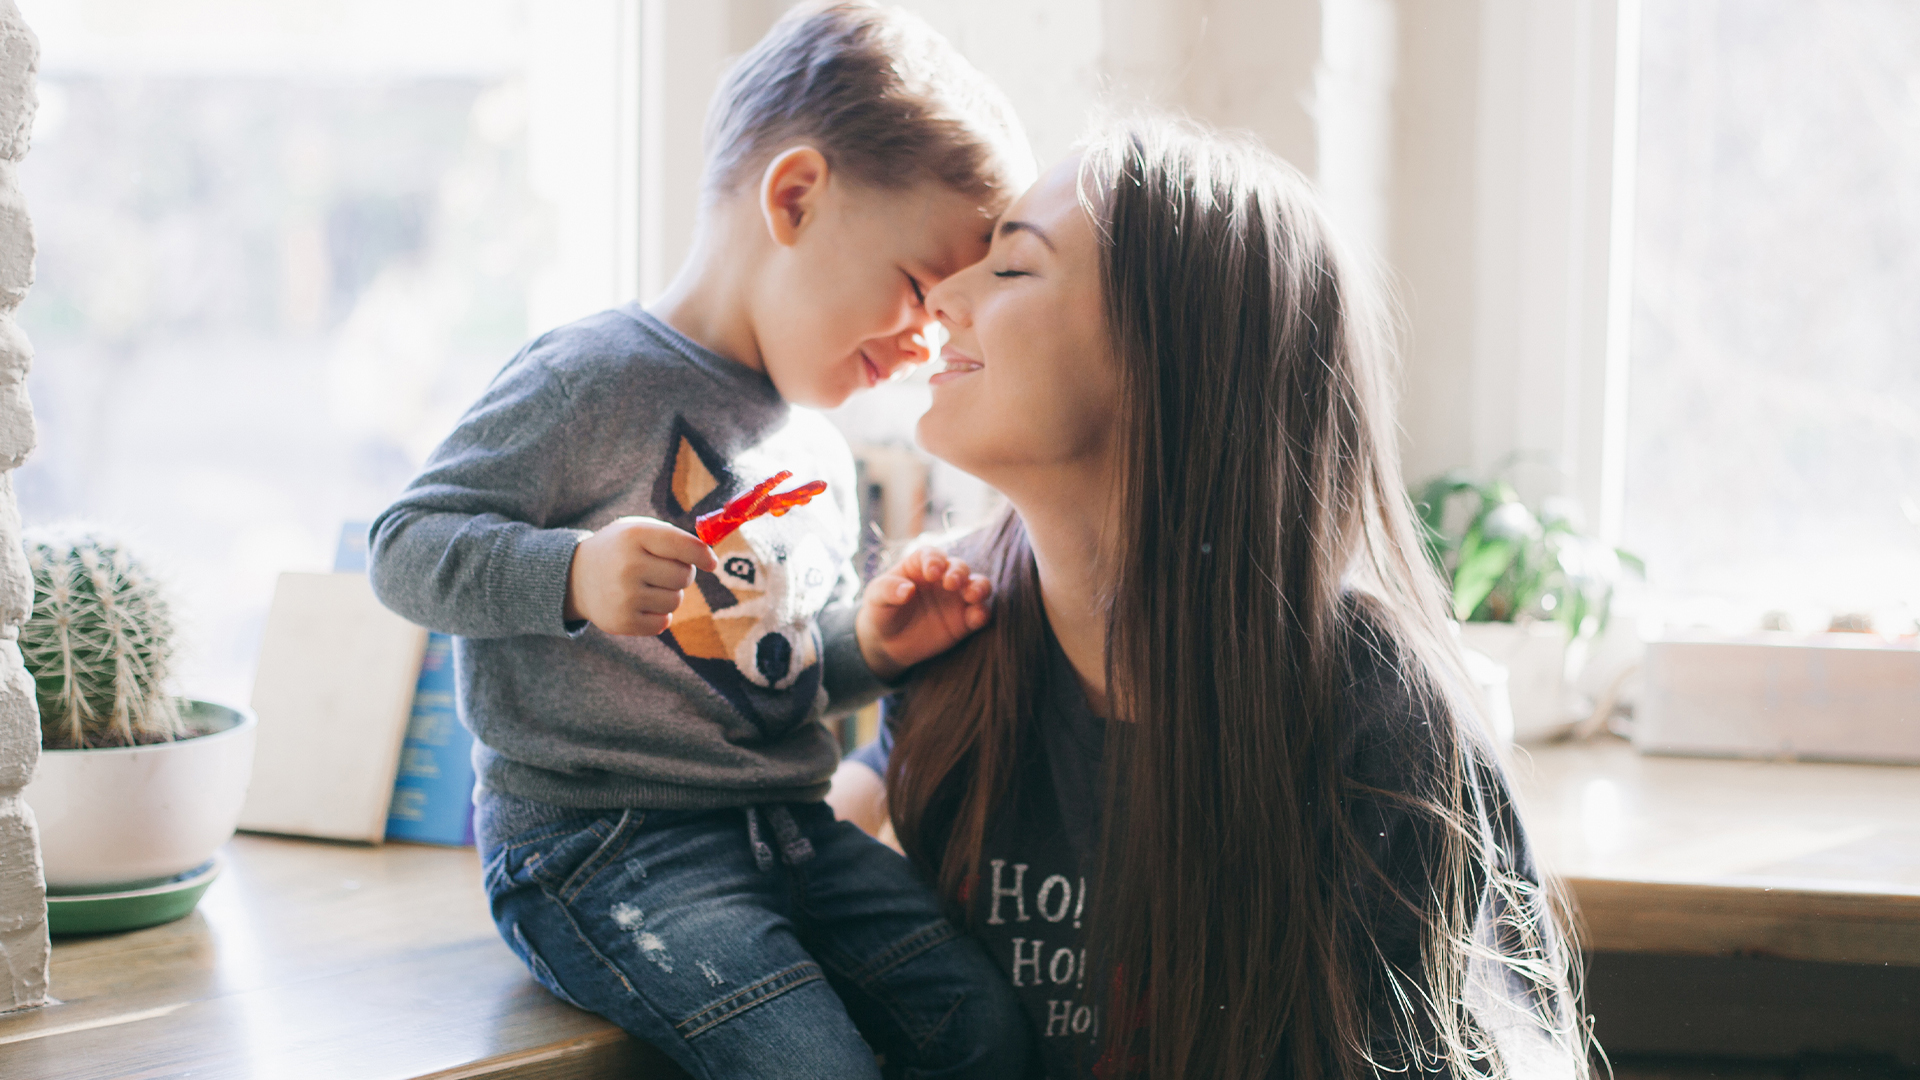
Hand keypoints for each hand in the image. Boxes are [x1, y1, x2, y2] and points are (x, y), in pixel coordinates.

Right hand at [564, 517, 717, 635]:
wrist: (575, 577)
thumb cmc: (619, 550)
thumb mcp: (637, 530)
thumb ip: (673, 537)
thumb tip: (708, 557)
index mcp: (634, 536)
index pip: (682, 545)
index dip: (702, 555)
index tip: (711, 562)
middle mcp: (629, 565)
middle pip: (684, 576)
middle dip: (681, 574)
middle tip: (662, 571)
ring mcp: (624, 596)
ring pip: (675, 600)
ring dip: (669, 595)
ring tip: (646, 586)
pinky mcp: (622, 621)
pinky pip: (663, 622)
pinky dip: (658, 614)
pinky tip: (640, 603)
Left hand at [856, 547, 992, 680]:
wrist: (887, 643)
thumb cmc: (881, 611)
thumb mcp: (876, 598)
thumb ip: (888, 590)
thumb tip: (907, 590)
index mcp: (920, 565)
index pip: (932, 555)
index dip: (934, 560)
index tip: (931, 573)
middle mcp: (942, 578)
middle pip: (958, 567)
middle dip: (958, 573)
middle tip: (951, 584)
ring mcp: (956, 598)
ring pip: (978, 585)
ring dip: (979, 587)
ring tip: (972, 596)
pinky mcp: (964, 621)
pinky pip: (980, 613)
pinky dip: (982, 613)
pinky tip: (976, 618)